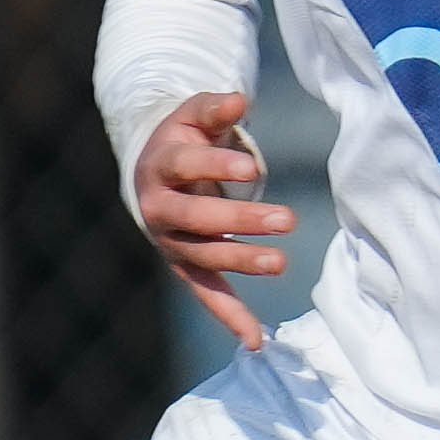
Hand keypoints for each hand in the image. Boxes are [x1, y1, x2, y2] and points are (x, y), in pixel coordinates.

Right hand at [136, 89, 295, 350]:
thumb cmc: (183, 139)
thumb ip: (215, 108)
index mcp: (160, 166)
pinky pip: (206, 292)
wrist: (152, 171)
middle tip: (286, 217)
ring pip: (203, 256)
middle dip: (239, 219)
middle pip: (196, 217)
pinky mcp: (184, 265)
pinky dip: (230, 316)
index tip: (251, 169)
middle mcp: (159, 208)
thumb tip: (240, 99)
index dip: (215, 168)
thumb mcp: (194, 115)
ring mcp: (170, 242)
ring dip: (240, 261)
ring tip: (280, 261)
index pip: (185, 167)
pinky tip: (256, 340)